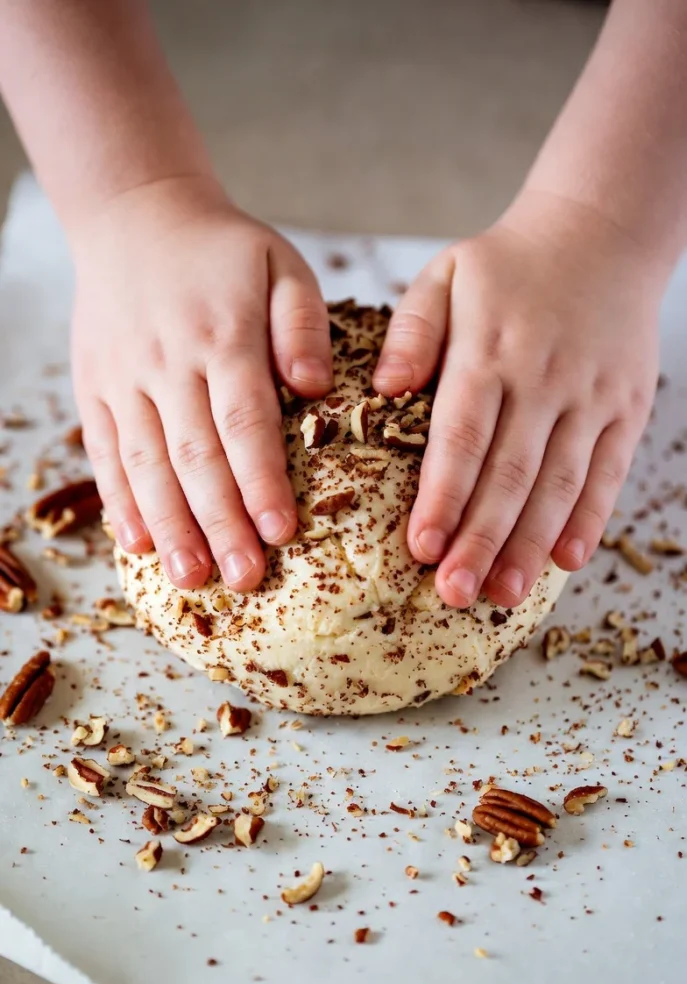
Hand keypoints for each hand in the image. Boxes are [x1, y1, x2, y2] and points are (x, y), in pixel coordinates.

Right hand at [70, 175, 330, 590]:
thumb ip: (302, 324)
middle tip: (243, 578)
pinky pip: (104, 450)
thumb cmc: (223, 251)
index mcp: (222, 334)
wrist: (135, 215)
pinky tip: (137, 542)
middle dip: (220, 522)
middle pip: (196, 455)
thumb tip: (313, 388)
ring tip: (192, 577)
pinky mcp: (95, 386)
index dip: (261, 481)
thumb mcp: (280, 264)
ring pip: (146, 463)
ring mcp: (124, 377)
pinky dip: (119, 499)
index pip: (245, 422)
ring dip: (170, 525)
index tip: (280, 533)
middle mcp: (169, 362)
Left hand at [373, 191, 661, 607]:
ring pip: (560, 482)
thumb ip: (413, 330)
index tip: (422, 547)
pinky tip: (566, 560)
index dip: (444, 494)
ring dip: (531, 542)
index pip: (463, 435)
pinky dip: (590, 517)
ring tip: (502, 593)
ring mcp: (591, 395)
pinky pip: (609, 470)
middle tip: (454, 593)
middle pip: (510, 472)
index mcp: (490, 349)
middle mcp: (543, 378)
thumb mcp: (447, 275)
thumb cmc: (507, 266)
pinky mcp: (627, 407)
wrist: (602, 233)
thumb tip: (385, 388)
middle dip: (481, 538)